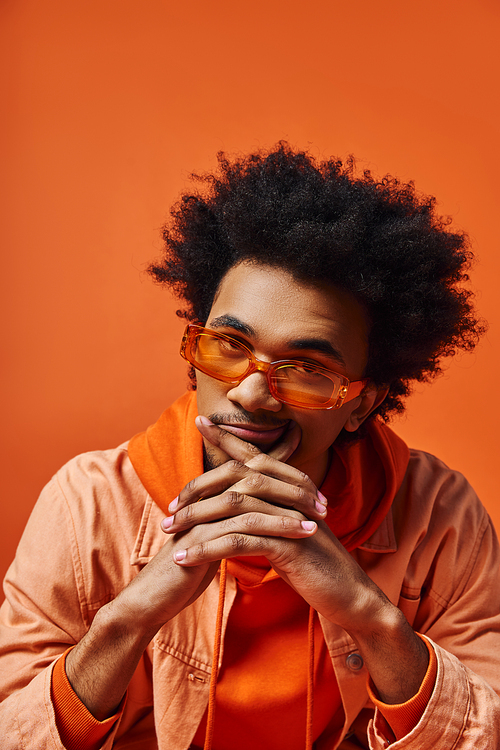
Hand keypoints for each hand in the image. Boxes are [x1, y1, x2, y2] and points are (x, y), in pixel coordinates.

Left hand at [164, 417, 379, 626]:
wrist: (348, 595)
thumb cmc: (315, 565)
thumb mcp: (288, 532)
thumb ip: (266, 514)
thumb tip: (233, 507)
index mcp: (290, 488)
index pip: (254, 455)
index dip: (228, 436)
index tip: (201, 421)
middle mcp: (291, 495)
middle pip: (235, 476)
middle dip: (196, 490)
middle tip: (167, 509)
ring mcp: (290, 517)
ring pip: (232, 507)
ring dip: (194, 520)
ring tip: (168, 534)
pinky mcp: (288, 545)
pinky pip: (239, 542)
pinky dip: (207, 550)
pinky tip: (186, 559)